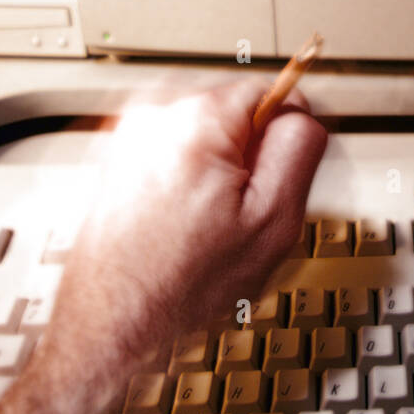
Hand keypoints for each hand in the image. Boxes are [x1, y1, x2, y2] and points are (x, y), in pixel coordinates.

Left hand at [40, 80, 326, 374]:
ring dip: (216, 164)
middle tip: (240, 210)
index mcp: (199, 118)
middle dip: (248, 153)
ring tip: (205, 218)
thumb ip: (300, 150)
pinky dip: (185, 173)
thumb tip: (304, 115)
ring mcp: (128, 131)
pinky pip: (173, 146)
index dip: (286, 139)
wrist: (110, 322)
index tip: (278, 178)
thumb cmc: (181, 285)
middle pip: (236, 108)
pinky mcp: (114, 153)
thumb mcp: (272, 221)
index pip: (273, 91)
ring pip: (205, 129)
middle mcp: (156, 111)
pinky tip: (181, 218)